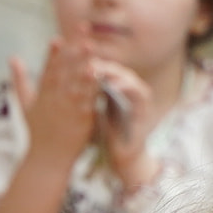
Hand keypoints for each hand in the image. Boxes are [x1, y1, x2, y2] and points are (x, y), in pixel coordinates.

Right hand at [10, 38, 104, 163]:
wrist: (47, 160)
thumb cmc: (37, 131)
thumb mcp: (25, 104)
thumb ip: (20, 79)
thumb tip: (13, 57)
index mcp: (42, 95)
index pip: (47, 70)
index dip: (52, 54)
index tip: (57, 38)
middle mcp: (54, 100)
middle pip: (65, 70)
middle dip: (74, 48)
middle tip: (83, 28)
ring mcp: (67, 109)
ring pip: (76, 82)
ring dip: (83, 62)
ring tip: (91, 46)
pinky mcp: (80, 119)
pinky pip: (88, 99)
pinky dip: (92, 86)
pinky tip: (99, 74)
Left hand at [85, 58, 164, 192]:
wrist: (122, 157)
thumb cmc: (106, 134)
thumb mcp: (93, 109)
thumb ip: (87, 93)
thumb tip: (66, 77)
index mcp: (116, 88)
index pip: (104, 68)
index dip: (89, 61)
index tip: (72, 55)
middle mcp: (129, 90)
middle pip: (115, 69)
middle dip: (99, 62)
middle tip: (83, 57)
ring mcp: (139, 99)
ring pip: (128, 77)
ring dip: (112, 71)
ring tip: (96, 68)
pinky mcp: (146, 110)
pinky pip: (139, 93)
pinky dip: (127, 87)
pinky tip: (113, 85)